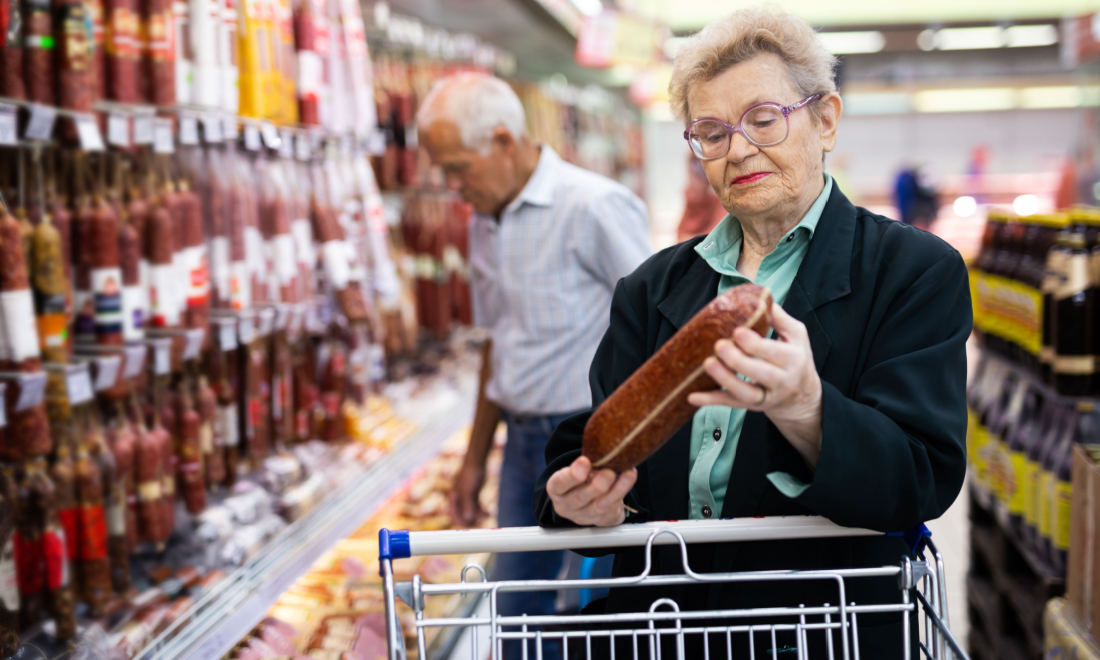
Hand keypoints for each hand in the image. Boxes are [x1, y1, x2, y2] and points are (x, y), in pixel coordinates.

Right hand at [449, 462, 486, 526]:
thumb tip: (468, 518)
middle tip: (482, 518)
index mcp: (453, 499)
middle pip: (463, 516)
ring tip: (487, 514)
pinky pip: (476, 508)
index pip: (453, 515)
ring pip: (471, 513)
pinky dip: (481, 511)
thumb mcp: (468, 491)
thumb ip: (467, 505)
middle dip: (472, 519)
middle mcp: (458, 500)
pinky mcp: (473, 496)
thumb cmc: (470, 475)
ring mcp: (466, 498)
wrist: (477, 463)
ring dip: (478, 516)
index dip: (461, 522)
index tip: (471, 524)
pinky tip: (488, 512)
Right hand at [546, 456, 636, 526]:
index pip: (559, 484)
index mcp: (556, 489)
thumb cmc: (580, 479)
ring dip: (616, 490)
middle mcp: (568, 506)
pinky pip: (613, 509)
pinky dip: (623, 493)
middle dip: (596, 485)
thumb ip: (585, 464)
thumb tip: (603, 454)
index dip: (571, 475)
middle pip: (580, 498)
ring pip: (600, 505)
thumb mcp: (577, 468)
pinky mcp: (601, 521)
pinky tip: (629, 479)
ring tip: (628, 473)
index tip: (584, 461)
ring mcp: (584, 516)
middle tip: (608, 472)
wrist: (587, 500)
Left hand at [687, 303, 822, 467]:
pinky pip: (731, 405)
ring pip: (746, 394)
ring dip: (725, 380)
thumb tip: (759, 296)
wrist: (802, 396)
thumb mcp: (796, 335)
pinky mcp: (751, 406)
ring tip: (707, 365)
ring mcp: (766, 396)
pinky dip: (711, 401)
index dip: (756, 344)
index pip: (775, 352)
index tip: (737, 331)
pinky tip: (692, 396)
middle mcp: (782, 380)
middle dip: (739, 361)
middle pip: (761, 374)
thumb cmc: (795, 358)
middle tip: (719, 346)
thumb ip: (779, 317)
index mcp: (793, 358)